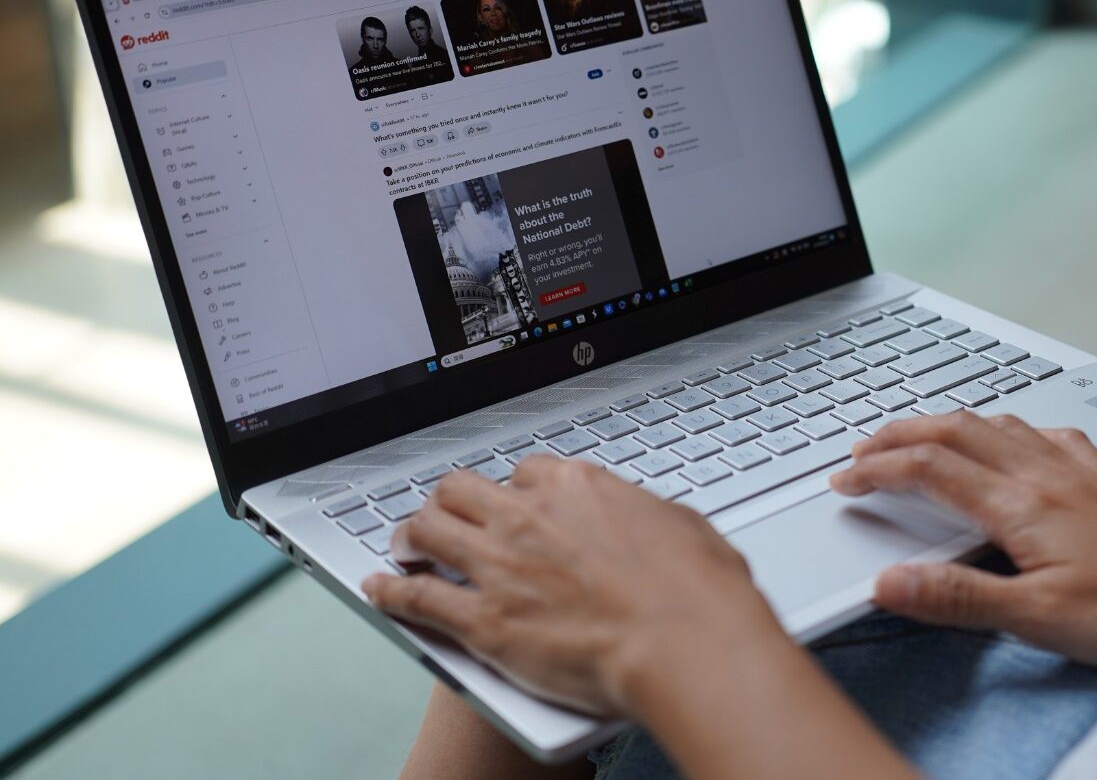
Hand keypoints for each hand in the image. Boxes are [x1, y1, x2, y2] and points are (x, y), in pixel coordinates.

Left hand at [361, 457, 786, 716]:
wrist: (684, 643)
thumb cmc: (697, 593)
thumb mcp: (680, 528)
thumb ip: (644, 519)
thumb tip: (649, 525)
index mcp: (577, 487)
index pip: (525, 473)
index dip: (514, 491)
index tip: (513, 504)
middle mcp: (528, 517)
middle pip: (462, 490)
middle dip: (448, 501)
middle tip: (443, 516)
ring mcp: (500, 567)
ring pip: (427, 532)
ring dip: (409, 536)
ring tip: (402, 546)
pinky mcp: (484, 622)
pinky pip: (417, 600)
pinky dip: (390, 594)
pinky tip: (379, 590)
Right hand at [830, 412, 1096, 667]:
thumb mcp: (1039, 618)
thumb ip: (959, 597)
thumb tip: (889, 581)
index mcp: (1021, 504)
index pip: (931, 470)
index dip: (880, 470)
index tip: (846, 481)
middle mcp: (1047, 474)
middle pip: (957, 431)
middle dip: (902, 432)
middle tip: (865, 448)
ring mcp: (1081, 472)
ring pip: (1000, 425)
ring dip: (951, 424)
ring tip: (925, 434)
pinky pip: (1051, 434)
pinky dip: (1015, 429)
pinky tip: (1023, 439)